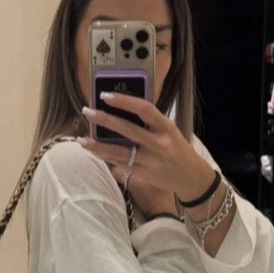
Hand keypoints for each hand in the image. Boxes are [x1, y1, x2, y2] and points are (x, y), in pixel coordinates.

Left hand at [79, 92, 198, 216]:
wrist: (191, 177)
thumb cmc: (177, 149)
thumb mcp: (169, 131)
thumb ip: (150, 123)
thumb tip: (121, 111)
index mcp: (166, 127)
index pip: (144, 109)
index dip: (124, 101)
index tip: (105, 95)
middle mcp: (159, 143)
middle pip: (129, 130)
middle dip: (106, 120)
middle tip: (87, 112)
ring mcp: (151, 160)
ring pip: (121, 152)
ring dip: (99, 146)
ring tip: (82, 140)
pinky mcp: (144, 173)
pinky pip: (121, 164)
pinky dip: (106, 157)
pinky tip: (94, 151)